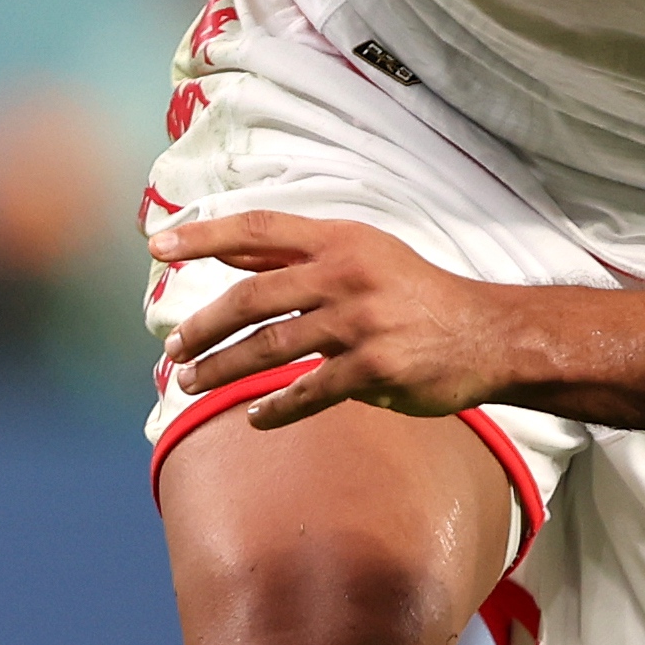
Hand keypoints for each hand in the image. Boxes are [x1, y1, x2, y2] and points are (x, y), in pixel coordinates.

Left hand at [153, 209, 525, 426]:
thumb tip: (226, 252)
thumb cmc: (417, 295)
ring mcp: (361, 323)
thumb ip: (295, 254)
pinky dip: (277, 407)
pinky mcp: (375, 369)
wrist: (487, 334)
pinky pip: (310, 392)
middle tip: (176, 346)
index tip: (157, 246)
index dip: (203, 237)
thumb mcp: (362, 255)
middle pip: (252, 296)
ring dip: (223, 368)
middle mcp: (346, 274)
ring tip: (191, 381)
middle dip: (204, 324)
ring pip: (271, 347)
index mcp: (340, 240)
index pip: (257, 229)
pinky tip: (255, 416)